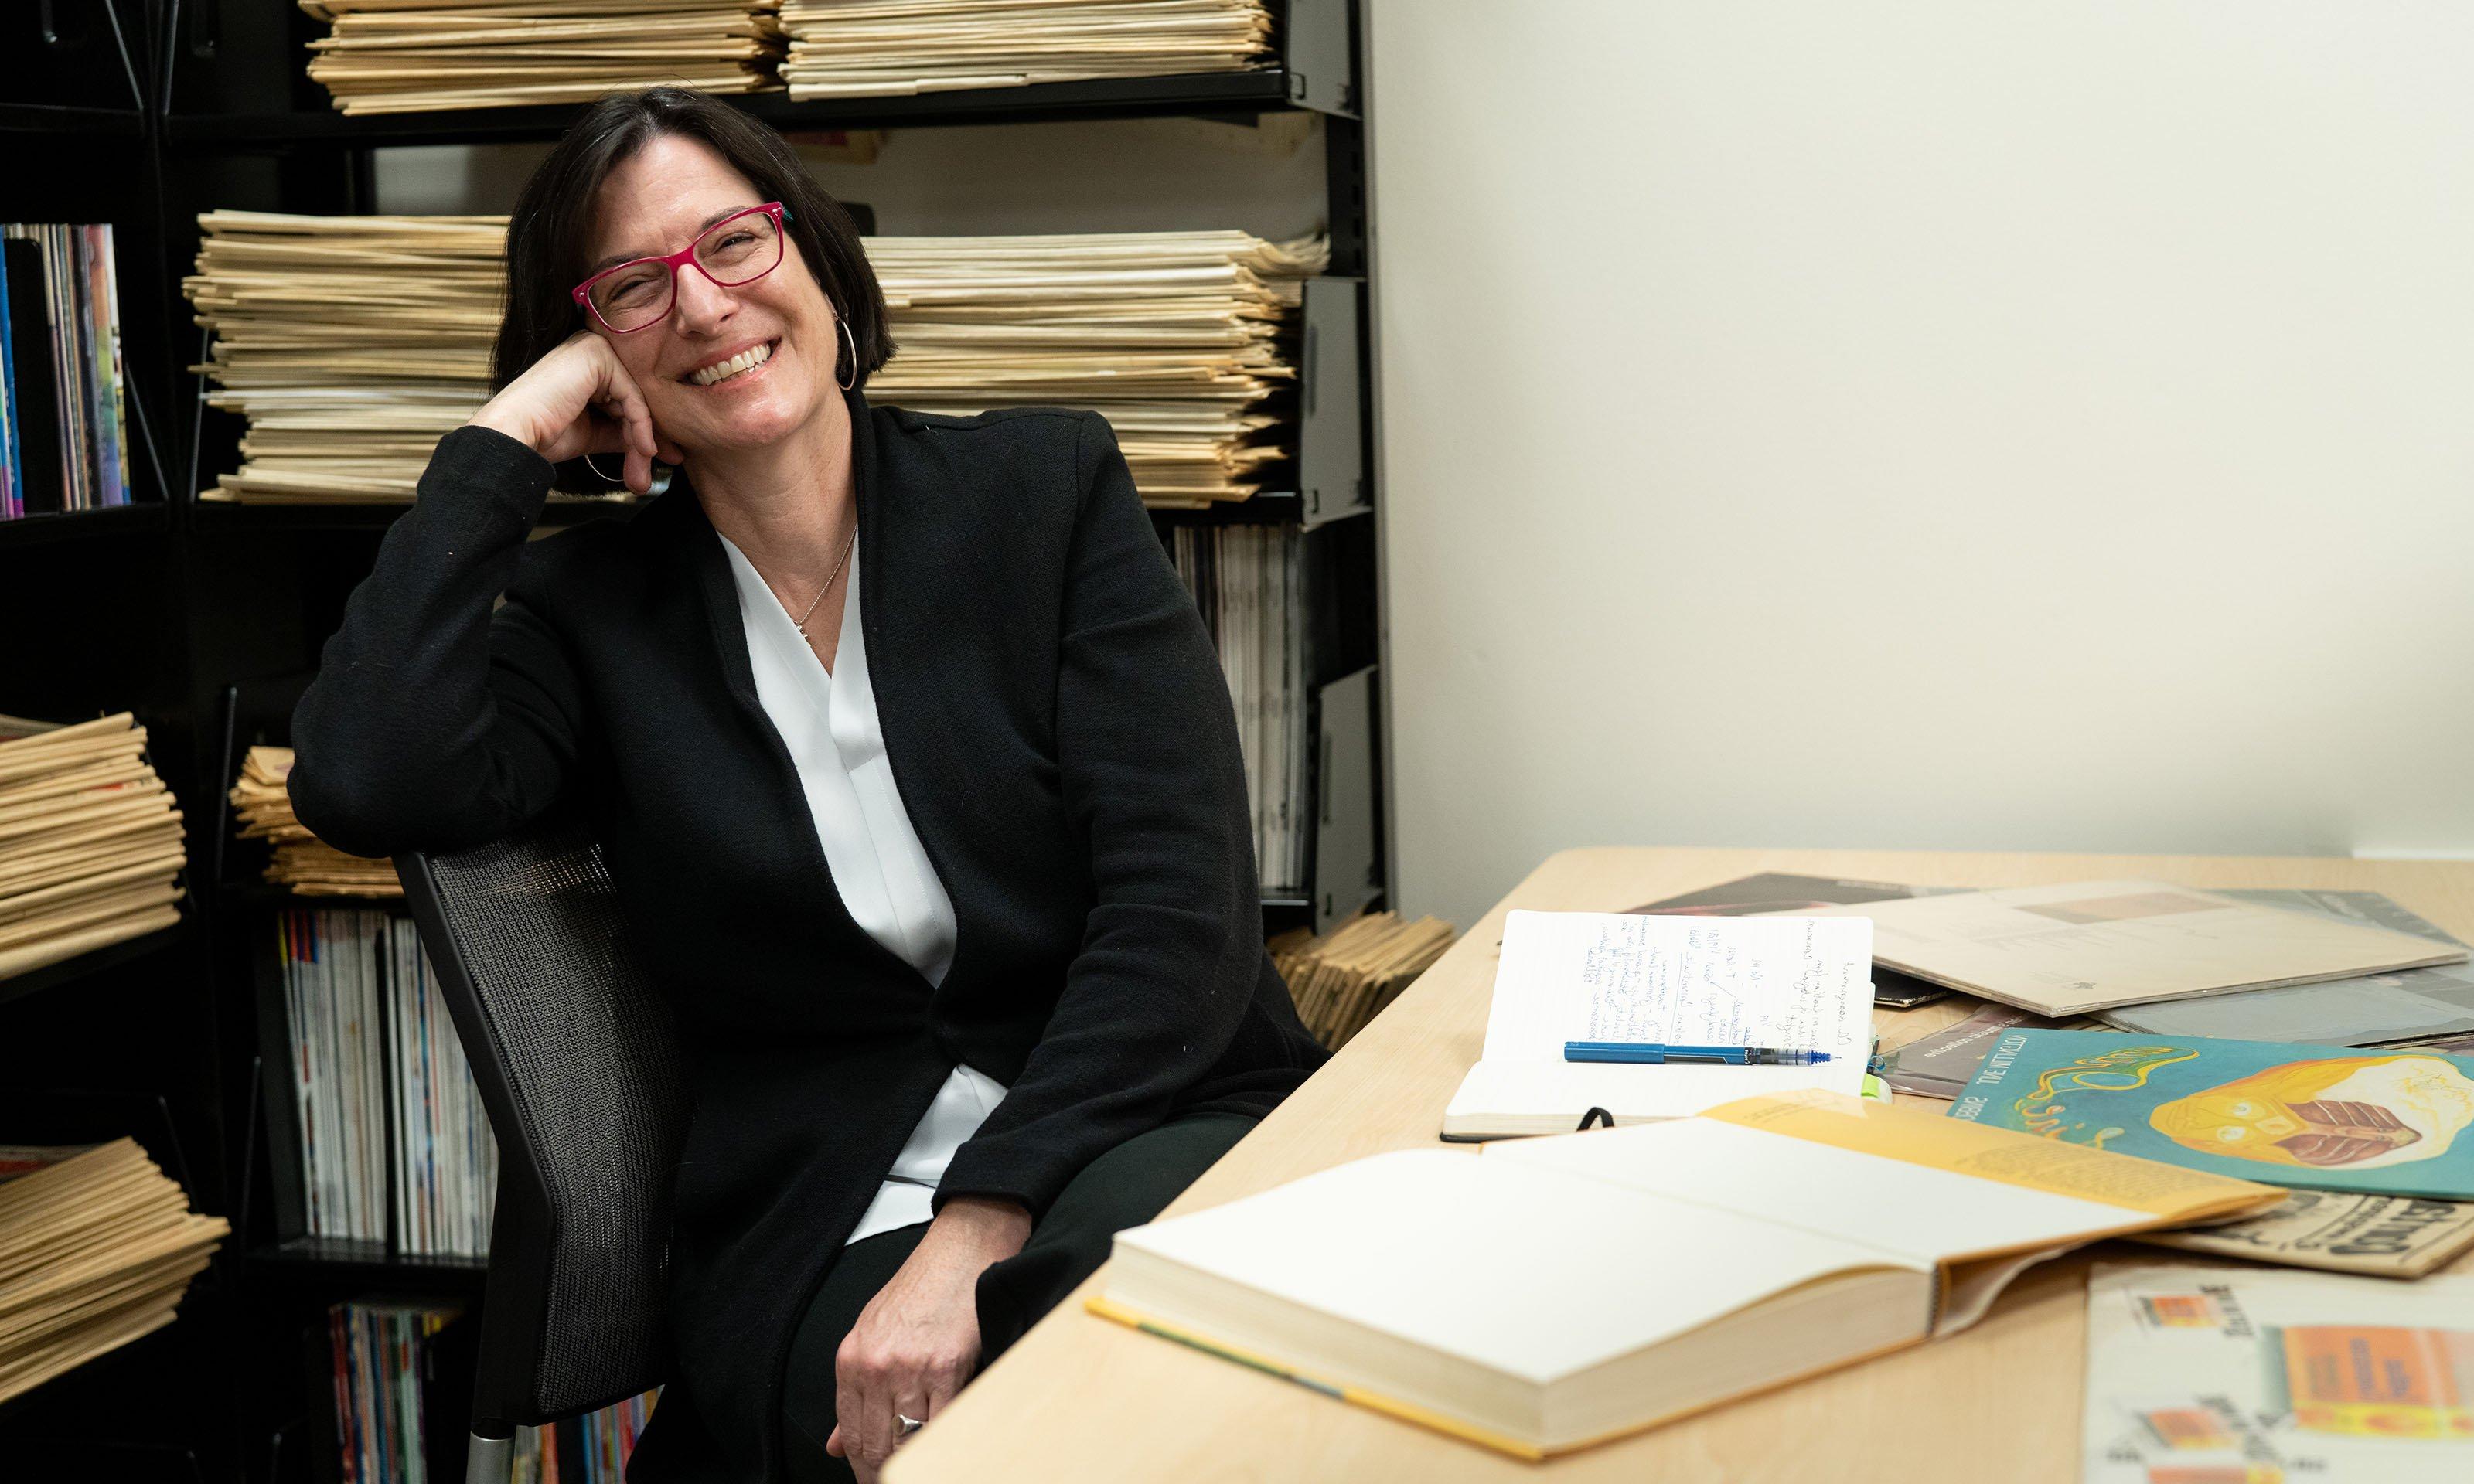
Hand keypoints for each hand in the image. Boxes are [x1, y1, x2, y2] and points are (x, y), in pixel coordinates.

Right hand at [466, 330, 684, 493]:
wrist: (514, 435)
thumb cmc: (544, 434)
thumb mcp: (595, 433)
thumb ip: (623, 431)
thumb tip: (654, 445)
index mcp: (588, 364)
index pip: (628, 397)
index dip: (644, 431)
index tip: (657, 458)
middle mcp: (591, 349)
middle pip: (635, 398)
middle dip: (646, 438)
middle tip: (657, 468)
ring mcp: (593, 348)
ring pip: (637, 399)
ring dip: (643, 439)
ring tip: (642, 470)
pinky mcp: (596, 356)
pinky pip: (632, 397)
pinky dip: (641, 426)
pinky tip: (643, 449)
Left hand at [825, 1197, 1031, 1481]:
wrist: (960, 1251)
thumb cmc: (920, 1289)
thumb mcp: (871, 1333)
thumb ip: (854, 1392)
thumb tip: (836, 1444)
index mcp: (852, 1359)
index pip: (852, 1433)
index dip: (862, 1467)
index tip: (871, 1479)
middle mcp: (877, 1365)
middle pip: (877, 1443)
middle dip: (883, 1473)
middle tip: (893, 1482)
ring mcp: (912, 1368)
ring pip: (909, 1440)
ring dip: (914, 1463)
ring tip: (921, 1471)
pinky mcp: (949, 1367)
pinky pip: (943, 1421)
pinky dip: (943, 1442)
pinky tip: (944, 1449)